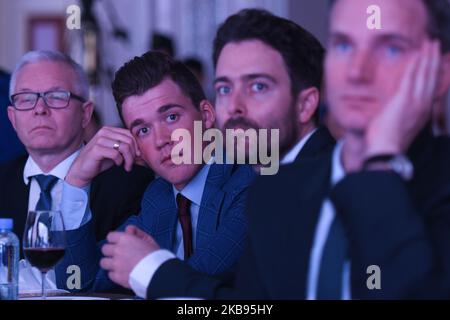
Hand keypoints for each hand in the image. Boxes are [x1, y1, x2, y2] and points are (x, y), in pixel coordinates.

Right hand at [66, 126, 140, 186]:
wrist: (83, 169)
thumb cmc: (100, 160)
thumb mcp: (116, 152)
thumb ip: (127, 148)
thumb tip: (141, 151)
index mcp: (110, 130)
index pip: (130, 134)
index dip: (137, 146)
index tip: (137, 156)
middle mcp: (105, 132)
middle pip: (129, 140)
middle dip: (133, 154)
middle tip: (131, 164)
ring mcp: (100, 139)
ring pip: (124, 147)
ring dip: (128, 159)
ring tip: (126, 166)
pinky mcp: (96, 149)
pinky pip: (116, 154)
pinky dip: (119, 161)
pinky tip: (117, 164)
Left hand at [100, 226, 159, 288]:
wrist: (158, 272)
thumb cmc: (155, 256)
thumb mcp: (148, 239)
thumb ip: (137, 232)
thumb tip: (128, 229)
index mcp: (125, 239)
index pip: (110, 236)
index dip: (114, 239)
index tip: (118, 243)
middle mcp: (118, 250)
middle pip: (104, 249)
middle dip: (110, 251)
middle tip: (118, 254)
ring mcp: (116, 264)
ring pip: (103, 262)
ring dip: (110, 263)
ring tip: (118, 264)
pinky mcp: (117, 276)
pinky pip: (109, 274)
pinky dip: (114, 273)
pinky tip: (122, 272)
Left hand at [364, 40, 440, 157]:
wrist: (386, 150)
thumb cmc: (387, 142)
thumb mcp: (398, 126)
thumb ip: (399, 113)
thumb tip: (394, 108)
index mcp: (422, 112)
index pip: (431, 87)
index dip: (434, 71)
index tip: (434, 60)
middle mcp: (423, 105)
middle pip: (432, 77)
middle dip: (434, 59)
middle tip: (435, 44)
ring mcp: (415, 102)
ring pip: (425, 74)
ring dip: (427, 56)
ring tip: (430, 43)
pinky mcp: (404, 99)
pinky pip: (411, 77)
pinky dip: (415, 64)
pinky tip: (418, 53)